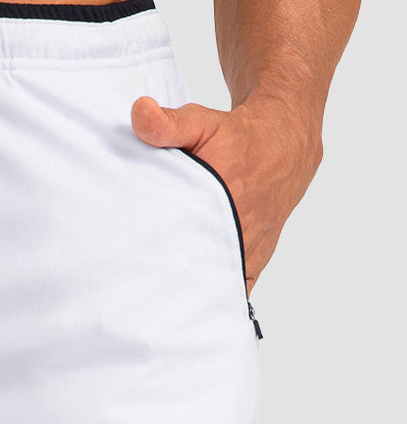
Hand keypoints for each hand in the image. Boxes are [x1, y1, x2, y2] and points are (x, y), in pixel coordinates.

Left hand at [130, 92, 322, 290]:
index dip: (162, 257)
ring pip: (221, 280)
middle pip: (201, 266)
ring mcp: (253, 244)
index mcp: (225, 195)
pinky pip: (239, 284)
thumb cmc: (237, 134)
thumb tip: (139, 113)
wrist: (286, 140)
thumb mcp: (200, 121)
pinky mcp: (259, 254)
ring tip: (162, 306)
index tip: (137, 273)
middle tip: (141, 298)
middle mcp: (243, 226)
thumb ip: (166, 123)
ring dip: (196, 292)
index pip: (187, 236)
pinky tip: (195, 310)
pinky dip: (219, 296)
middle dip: (172, 282)